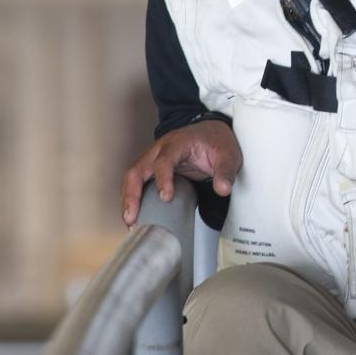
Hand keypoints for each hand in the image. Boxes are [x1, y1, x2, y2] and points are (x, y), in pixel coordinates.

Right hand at [120, 119, 242, 226]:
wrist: (211, 133)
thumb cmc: (216, 142)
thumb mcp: (228, 155)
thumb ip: (225, 172)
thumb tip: (223, 190)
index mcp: (178, 143)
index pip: (164, 160)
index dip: (163, 179)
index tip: (166, 198)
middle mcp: (159, 149)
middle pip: (137, 169)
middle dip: (131, 194)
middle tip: (132, 217)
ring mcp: (152, 158)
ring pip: (131, 177)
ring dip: (127, 199)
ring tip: (130, 222)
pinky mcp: (151, 168)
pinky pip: (136, 182)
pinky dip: (131, 199)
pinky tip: (134, 216)